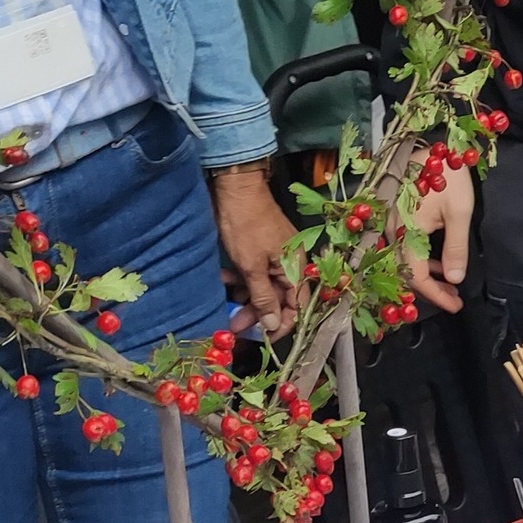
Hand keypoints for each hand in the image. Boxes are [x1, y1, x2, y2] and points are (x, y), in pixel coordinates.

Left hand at [210, 165, 302, 337]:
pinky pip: (257, 273)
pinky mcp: (263, 249)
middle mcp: (292, 265)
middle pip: (279, 300)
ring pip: (265, 287)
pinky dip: (243, 279)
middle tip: (233, 323)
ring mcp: (277, 256)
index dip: (280, 326)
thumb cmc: (246, 225)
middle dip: (256, 313)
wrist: (236, 187)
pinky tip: (227, 279)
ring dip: (246, 296)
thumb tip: (273, 324)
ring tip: (226, 299)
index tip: (259, 336)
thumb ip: (263, 297)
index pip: (296, 309)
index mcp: (297, 269)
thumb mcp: (252, 266)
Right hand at [396, 157, 474, 313]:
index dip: (435, 295)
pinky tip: (438, 260)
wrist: (431, 142)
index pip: (416, 277)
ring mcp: (389, 224)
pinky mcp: (392, 216)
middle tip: (455, 298)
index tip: (455, 305)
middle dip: (431, 289)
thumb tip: (454, 279)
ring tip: (450, 283)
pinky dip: (421, 258)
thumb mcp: (459, 212)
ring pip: (405, 261)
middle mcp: (391, 232)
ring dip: (427, 274)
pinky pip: (403, 247)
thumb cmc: (447, 174)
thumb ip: (455, 248)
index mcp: (406, 233)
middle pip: (406, 272)